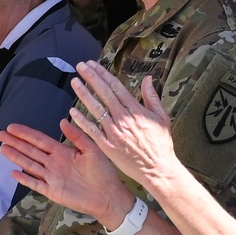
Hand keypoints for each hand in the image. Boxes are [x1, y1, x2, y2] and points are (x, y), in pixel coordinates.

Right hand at [0, 118, 130, 229]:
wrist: (108, 196)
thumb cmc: (104, 172)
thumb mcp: (92, 150)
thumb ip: (77, 136)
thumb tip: (62, 121)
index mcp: (62, 151)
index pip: (40, 140)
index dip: (26, 134)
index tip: (12, 127)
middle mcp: (54, 163)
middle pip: (30, 151)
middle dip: (15, 142)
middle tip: (0, 134)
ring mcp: (52, 177)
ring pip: (29, 165)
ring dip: (16, 157)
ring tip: (2, 149)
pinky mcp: (52, 191)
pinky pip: (35, 184)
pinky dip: (24, 179)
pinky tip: (14, 173)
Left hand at [67, 61, 180, 197]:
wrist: (157, 168)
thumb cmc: (161, 144)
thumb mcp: (162, 117)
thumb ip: (152, 97)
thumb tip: (148, 78)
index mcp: (136, 110)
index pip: (116, 87)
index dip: (103, 74)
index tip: (94, 65)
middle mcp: (123, 118)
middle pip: (104, 93)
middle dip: (91, 78)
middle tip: (80, 66)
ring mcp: (114, 132)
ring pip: (96, 109)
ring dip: (84, 94)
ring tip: (74, 82)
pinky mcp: (107, 145)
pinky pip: (92, 130)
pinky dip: (82, 120)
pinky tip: (73, 111)